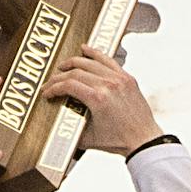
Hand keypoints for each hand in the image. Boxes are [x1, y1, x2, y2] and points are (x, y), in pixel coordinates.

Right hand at [44, 48, 162, 154]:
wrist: (143, 140)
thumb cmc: (119, 141)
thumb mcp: (88, 138)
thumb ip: (70, 127)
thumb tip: (55, 121)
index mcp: (97, 98)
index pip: (68, 85)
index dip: (53, 88)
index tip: (47, 93)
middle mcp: (108, 85)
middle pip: (76, 72)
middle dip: (59, 77)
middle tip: (51, 82)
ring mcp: (119, 79)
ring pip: (91, 62)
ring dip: (74, 62)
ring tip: (63, 66)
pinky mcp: (127, 78)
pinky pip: (108, 60)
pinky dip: (95, 53)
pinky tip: (85, 49)